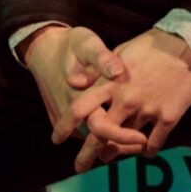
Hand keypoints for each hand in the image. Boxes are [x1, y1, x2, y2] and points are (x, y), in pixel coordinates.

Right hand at [23, 25, 148, 153]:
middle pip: (98, 142)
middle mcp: (69, 114)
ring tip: (139, 141)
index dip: (122, 137)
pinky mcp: (64, 122)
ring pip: (92, 141)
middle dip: (123, 147)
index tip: (143, 139)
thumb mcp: (86, 44)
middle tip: (145, 144)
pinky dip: (104, 137)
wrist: (44, 50)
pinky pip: (85, 134)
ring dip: (114, 144)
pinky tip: (123, 131)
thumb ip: (102, 59)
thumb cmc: (71, 45)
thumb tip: (118, 72)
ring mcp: (65, 121)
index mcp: (78, 97)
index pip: (101, 129)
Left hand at [51, 28, 190, 172]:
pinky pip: (152, 145)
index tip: (56, 138)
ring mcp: (148, 110)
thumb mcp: (119, 52)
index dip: (65, 125)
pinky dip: (146, 151)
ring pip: (125, 143)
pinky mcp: (168, 117)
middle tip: (79, 166)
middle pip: (99, 135)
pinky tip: (143, 150)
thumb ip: (96, 71)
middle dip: (86, 155)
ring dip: (116, 153)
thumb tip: (72, 83)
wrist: (188, 45)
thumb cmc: (151, 47)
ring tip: (108, 157)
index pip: (80, 107)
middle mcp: (126, 99)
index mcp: (111, 82)